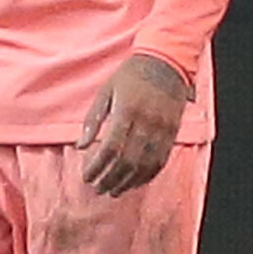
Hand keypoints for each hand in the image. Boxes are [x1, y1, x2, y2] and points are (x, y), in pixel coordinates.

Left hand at [80, 54, 190, 197]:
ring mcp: (162, 130)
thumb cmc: (131, 76)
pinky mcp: (173, 133)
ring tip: (115, 191)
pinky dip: (147, 175)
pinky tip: (136, 182)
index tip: (86, 177)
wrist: (167, 62)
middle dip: (110, 179)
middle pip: (126, 161)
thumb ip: (93, 120)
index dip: (96, 167)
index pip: (109, 149)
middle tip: (98, 189)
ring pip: (144, 165)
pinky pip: (160, 160)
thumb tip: (80, 146)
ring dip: (128, 181)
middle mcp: (146, 123)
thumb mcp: (106, 92)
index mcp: (127, 112)